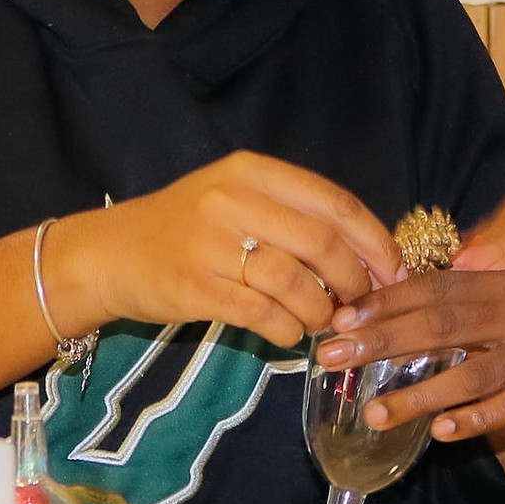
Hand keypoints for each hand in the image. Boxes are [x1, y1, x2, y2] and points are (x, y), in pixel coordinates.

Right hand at [53, 151, 404, 350]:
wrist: (110, 254)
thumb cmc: (185, 228)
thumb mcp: (236, 198)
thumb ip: (295, 216)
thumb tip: (368, 256)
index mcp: (252, 171)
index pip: (335, 203)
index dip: (375, 241)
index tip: (394, 271)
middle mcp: (233, 200)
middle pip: (322, 244)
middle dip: (354, 282)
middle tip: (359, 304)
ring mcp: (211, 244)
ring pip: (296, 284)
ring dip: (320, 311)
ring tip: (319, 321)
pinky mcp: (195, 288)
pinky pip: (263, 315)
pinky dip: (287, 330)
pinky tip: (287, 332)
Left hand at [314, 270, 504, 439]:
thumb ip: (484, 302)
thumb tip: (422, 310)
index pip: (433, 288)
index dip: (382, 302)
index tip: (337, 315)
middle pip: (437, 323)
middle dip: (378, 339)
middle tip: (329, 356)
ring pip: (469, 371)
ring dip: (418, 393)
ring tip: (374, 412)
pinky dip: (478, 418)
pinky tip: (444, 433)